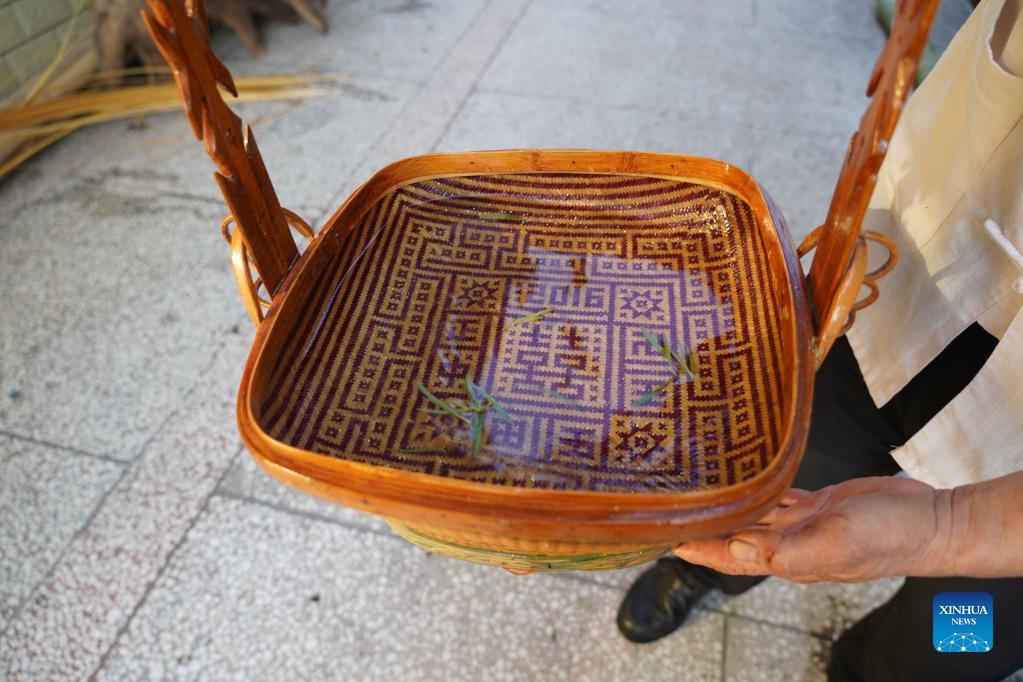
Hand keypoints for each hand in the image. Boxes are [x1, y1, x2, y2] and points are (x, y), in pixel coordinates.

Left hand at [674, 477, 949, 582]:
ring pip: (754, 513)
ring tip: (697, 488)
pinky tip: (744, 475)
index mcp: (788, 558)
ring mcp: (804, 523)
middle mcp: (789, 542)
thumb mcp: (835, 543)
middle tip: (671, 505)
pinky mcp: (819, 503)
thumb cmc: (886, 537)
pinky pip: (780, 496)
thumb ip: (787, 550)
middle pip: (734, 534)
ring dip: (727, 504)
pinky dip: (760, 487)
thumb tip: (736, 548)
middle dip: (703, 524)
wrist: (930, 522)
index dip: (695, 547)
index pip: (728, 556)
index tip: (660, 536)